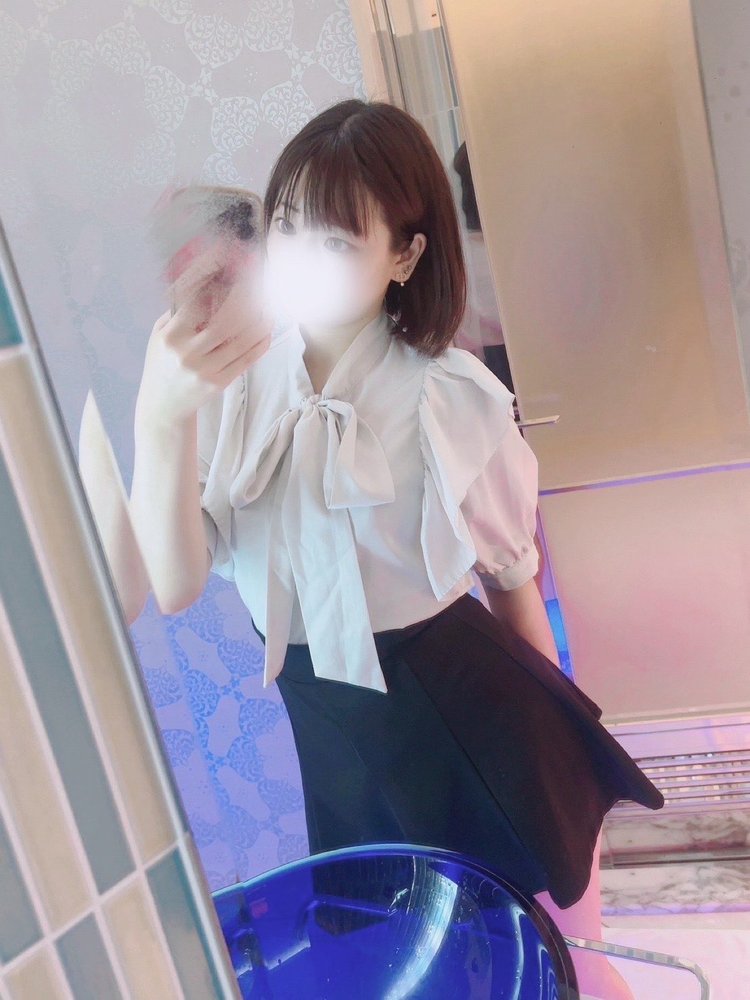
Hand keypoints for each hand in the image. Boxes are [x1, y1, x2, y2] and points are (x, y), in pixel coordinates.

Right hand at [136, 245, 271, 427]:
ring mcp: (205, 370)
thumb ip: (180, 311)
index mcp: (170, 336)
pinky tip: (267, 327)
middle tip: (257, 280)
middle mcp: (188, 353)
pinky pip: (246, 359)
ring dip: (259, 318)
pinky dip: (260, 341)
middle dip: (245, 296)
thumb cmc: (162, 363)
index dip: (210, 275)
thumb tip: (206, 282)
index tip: (225, 257)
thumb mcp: (160, 334)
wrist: (162, 406)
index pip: (194, 298)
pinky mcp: (219, 383)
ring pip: (241, 339)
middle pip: (226, 319)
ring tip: (269, 302)